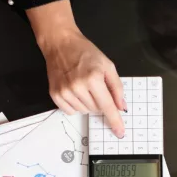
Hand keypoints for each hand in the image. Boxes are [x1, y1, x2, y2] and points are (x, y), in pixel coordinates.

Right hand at [27, 0, 125, 136]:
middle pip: (96, 110)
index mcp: (93, 78)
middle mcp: (78, 87)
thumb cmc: (85, 53)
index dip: (115, 121)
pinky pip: (70, 111)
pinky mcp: (55, 95)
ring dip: (87, 103)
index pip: (107, 106)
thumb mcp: (107, 66)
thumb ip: (116, 87)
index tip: (120, 132)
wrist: (60, 44)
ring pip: (84, 112)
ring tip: (83, 86)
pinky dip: (76, 105)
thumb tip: (121, 107)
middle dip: (100, 102)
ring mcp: (65, 92)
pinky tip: (74, 91)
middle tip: (95, 87)